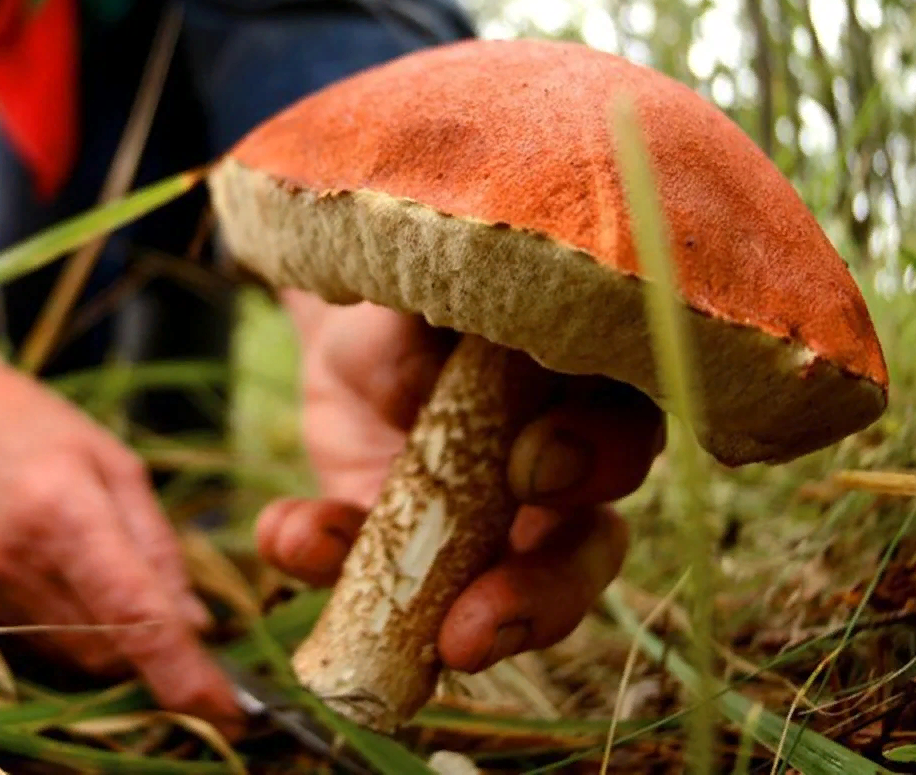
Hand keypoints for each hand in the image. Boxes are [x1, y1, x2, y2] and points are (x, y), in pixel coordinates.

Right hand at [0, 307, 242, 735]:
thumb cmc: (44, 427)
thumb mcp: (119, 465)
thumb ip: (157, 547)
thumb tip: (195, 624)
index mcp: (65, 511)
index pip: (132, 613)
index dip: (182, 671)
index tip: (227, 708)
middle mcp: (19, 559)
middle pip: (109, 648)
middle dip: (159, 652)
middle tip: (190, 626)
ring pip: (79, 657)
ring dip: (121, 645)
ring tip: (128, 584)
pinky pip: (47, 642)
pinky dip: (84, 631)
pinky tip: (84, 583)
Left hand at [258, 292, 664, 672]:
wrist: (357, 323)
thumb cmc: (430, 290)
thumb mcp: (449, 276)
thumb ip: (477, 302)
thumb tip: (472, 310)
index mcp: (587, 394)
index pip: (626, 436)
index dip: (597, 463)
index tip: (532, 470)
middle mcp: (557, 478)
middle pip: (583, 554)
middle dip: (537, 598)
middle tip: (473, 628)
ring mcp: (486, 530)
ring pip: (499, 597)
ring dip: (449, 625)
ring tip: (384, 639)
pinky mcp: (410, 555)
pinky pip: (376, 583)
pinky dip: (323, 559)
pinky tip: (290, 532)